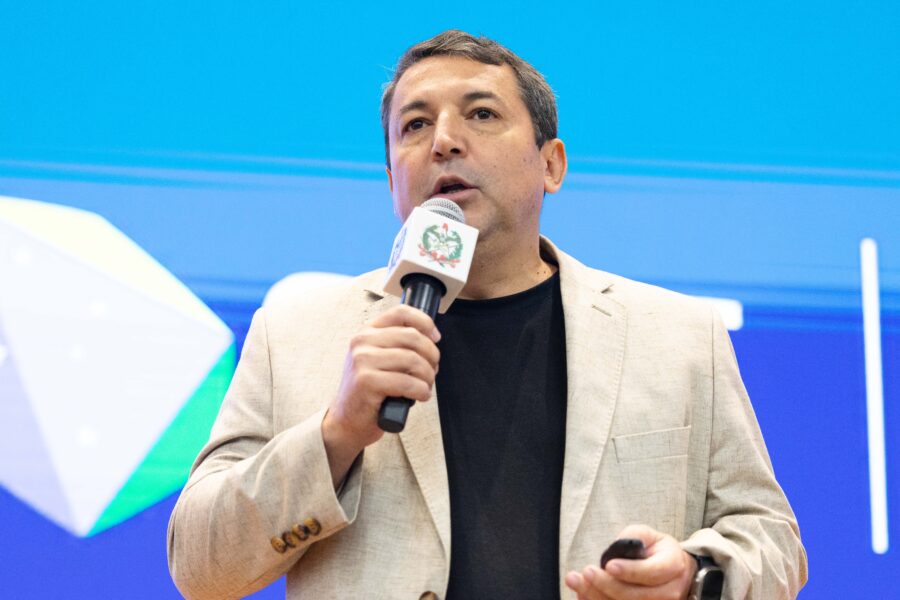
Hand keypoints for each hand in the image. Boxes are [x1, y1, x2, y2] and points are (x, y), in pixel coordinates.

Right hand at [322, 304, 440, 484]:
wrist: (346, 421)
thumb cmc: (369, 392)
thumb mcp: (379, 360)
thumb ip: (398, 345)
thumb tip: (431, 338)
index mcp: (367, 332)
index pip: (401, 313)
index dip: (425, 323)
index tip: (435, 337)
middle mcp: (362, 341)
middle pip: (412, 337)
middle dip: (431, 355)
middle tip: (432, 370)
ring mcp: (362, 360)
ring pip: (413, 360)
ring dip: (427, 376)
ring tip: (425, 386)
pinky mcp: (366, 381)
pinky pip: (407, 382)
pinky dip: (421, 390)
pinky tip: (419, 395)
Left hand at [565, 525, 696, 599]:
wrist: (675, 573)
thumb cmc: (657, 551)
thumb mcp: (649, 535)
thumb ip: (633, 537)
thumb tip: (616, 548)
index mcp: (673, 566)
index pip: (651, 572)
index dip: (630, 571)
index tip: (609, 565)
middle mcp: (669, 591)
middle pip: (636, 595)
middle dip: (607, 584)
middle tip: (586, 571)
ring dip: (597, 596)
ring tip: (576, 581)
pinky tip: (582, 593)